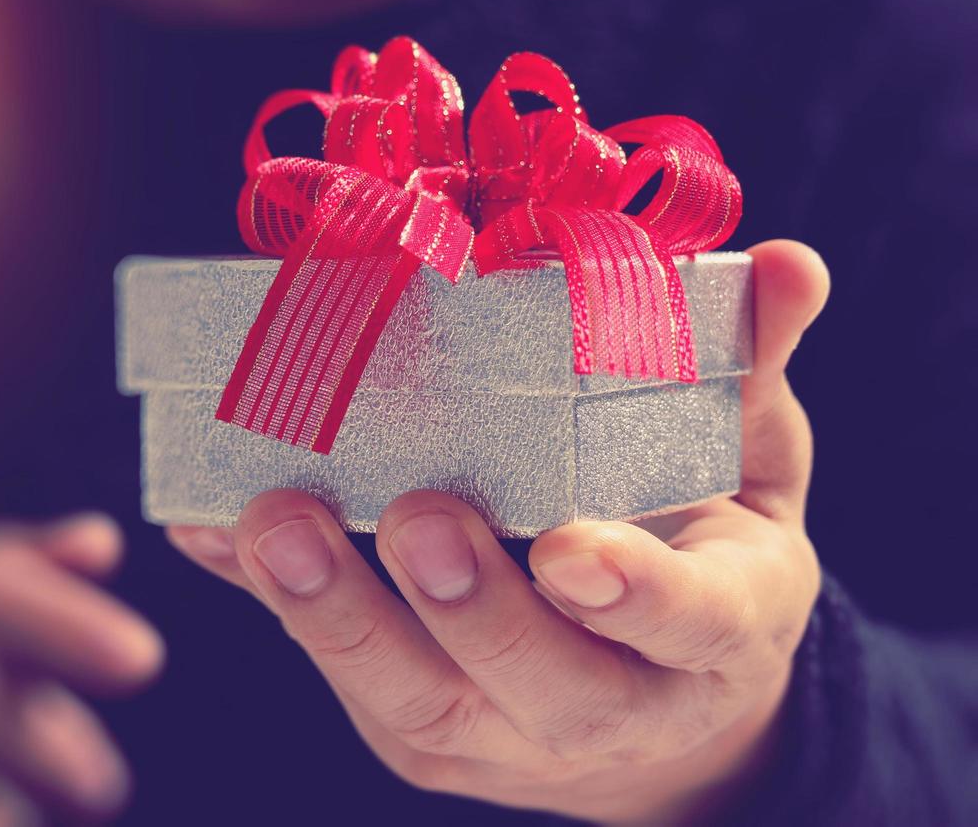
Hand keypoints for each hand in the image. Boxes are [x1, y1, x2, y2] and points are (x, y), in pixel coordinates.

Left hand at [169, 239, 828, 822]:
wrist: (659, 704)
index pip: (689, 626)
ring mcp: (504, 735)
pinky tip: (207, 531)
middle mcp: (613, 705)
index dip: (634, 594)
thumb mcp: (746, 467)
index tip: (570, 546)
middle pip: (540, 685)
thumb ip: (750, 372)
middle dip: (467, 609)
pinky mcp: (417, 730)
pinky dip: (267, 604)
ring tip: (275, 522)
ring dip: (337, 617)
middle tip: (412, 515)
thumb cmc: (698, 555)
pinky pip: (337, 674)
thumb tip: (791, 263)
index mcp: (717, 633)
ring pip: (418, 701)